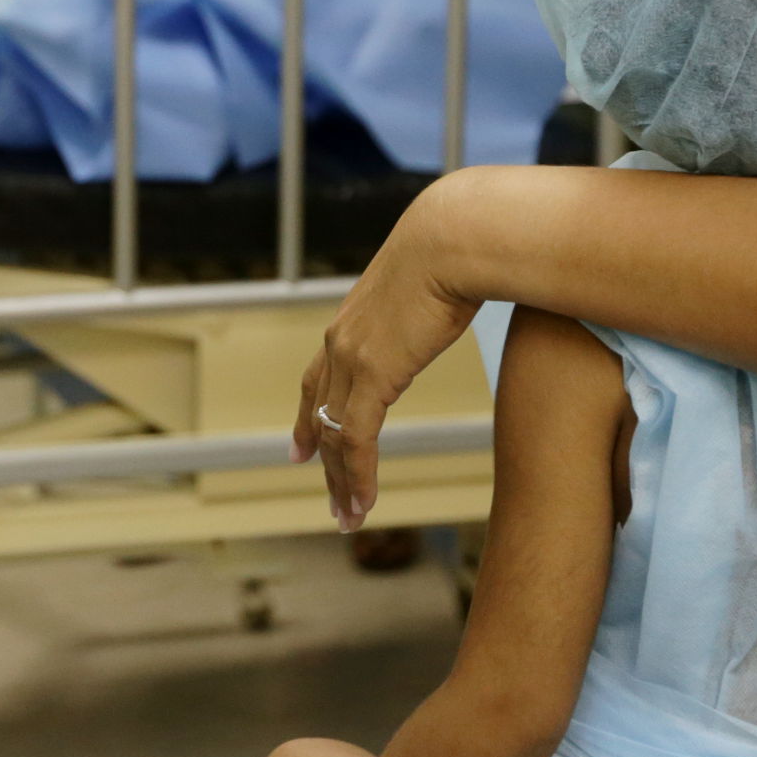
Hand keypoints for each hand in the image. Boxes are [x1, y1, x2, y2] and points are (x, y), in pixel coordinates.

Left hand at [296, 180, 482, 528]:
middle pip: (320, 416)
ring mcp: (352, 359)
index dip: (307, 418)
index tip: (300, 450)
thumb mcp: (428, 285)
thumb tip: (443, 303)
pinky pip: (358, 439)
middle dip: (324, 463)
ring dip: (343, 482)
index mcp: (350, 322)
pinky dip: (359, 476)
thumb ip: (422, 306)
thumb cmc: (456, 251)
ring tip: (351, 519)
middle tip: (332, 502)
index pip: (317, 381)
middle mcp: (341, 342)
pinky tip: (365, 503)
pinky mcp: (373, 375)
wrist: (454, 237)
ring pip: (335, 436)